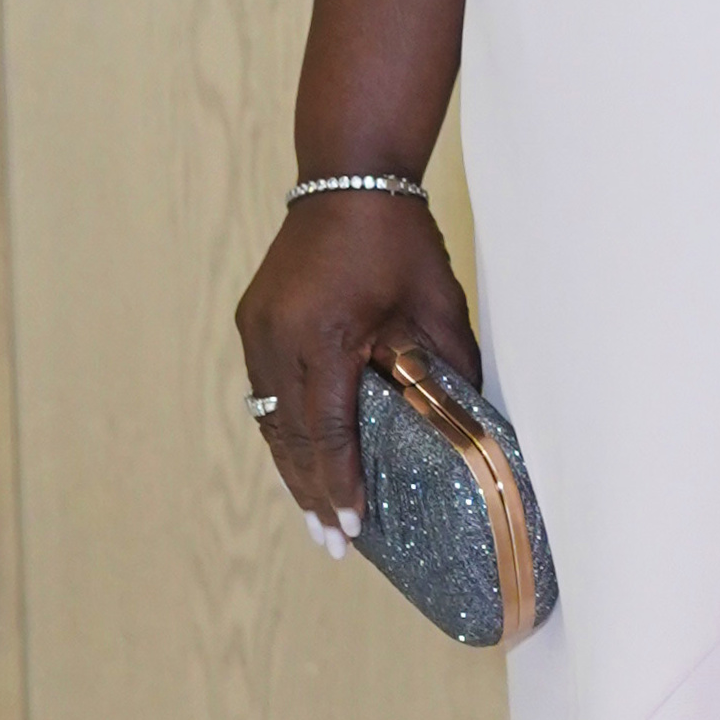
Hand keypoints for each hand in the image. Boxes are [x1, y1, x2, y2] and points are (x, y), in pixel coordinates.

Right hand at [232, 188, 479, 557]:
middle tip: (332, 542)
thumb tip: (466, 429)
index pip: (328, 430)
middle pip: (290, 437)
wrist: (348, 177)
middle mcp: (279, 336)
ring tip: (314, 515)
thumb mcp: (437, 306)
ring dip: (293, 468)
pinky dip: (283, 432)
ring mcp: (258, 328)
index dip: (338, 483)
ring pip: (270, 419)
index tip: (351, 527)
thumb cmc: (400, 240)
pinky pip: (265, 392)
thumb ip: (446, 370)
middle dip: (312, 492)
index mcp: (325, 334)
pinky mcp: (253, 322)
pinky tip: (299, 461)